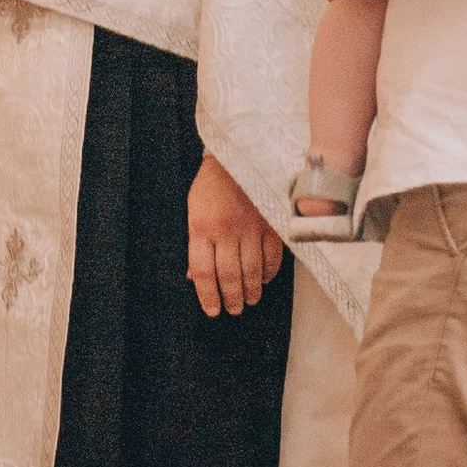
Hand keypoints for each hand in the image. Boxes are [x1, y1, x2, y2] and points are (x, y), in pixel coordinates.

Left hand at [187, 152, 284, 317]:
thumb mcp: (194, 212)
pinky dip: (269, 273)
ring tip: (249, 300)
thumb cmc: (211, 186)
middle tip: (234, 309)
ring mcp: (250, 228)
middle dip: (231, 298)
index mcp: (201, 228)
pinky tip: (265, 280)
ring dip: (251, 291)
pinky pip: (272, 257)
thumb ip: (195, 245)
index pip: (203, 271)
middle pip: (228, 275)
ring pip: (252, 270)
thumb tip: (194, 277)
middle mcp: (225, 231)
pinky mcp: (270, 224)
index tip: (213, 310)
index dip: (207, 296)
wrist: (237, 156)